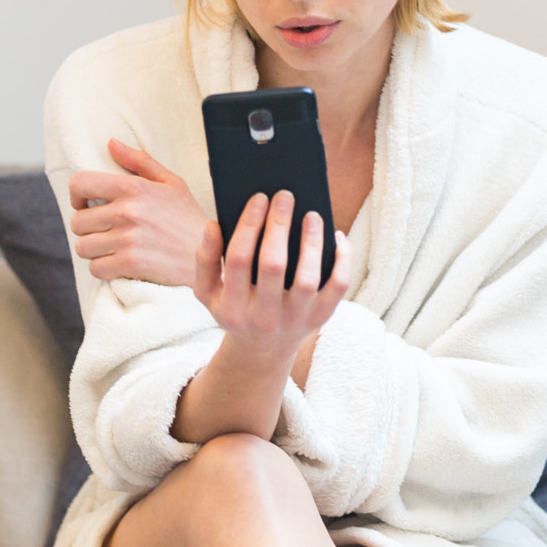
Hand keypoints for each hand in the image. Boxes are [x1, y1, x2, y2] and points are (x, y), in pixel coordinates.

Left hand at [67, 139, 204, 285]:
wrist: (211, 257)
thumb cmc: (188, 219)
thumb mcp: (171, 183)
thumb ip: (139, 161)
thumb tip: (111, 143)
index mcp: (133, 187)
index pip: (80, 184)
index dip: (77, 196)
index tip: (87, 205)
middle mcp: (127, 211)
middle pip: (78, 222)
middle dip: (88, 228)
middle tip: (107, 231)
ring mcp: (127, 239)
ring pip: (84, 247)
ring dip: (95, 250)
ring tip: (114, 248)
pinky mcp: (130, 264)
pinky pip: (95, 268)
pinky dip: (104, 268)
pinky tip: (121, 264)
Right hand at [191, 191, 348, 358]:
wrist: (262, 350)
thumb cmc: (236, 309)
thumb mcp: (209, 293)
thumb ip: (205, 259)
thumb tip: (212, 224)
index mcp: (233, 308)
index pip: (239, 260)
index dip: (249, 225)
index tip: (259, 197)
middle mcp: (264, 318)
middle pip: (273, 265)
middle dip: (279, 225)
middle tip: (285, 196)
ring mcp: (295, 320)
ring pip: (307, 278)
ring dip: (311, 242)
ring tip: (311, 214)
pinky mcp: (321, 318)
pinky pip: (338, 286)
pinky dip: (342, 259)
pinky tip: (336, 236)